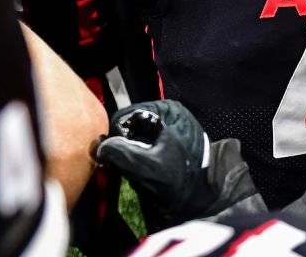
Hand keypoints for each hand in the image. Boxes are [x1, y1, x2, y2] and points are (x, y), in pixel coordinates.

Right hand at [94, 100, 262, 227]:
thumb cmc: (179, 179)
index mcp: (167, 110)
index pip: (125, 115)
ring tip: (137, 168)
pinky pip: (146, 142)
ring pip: (137, 134)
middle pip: (131, 124)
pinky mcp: (172, 140)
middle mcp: (170, 112)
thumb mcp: (145, 166)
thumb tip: (100, 147)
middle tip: (125, 163)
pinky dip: (140, 154)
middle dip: (124, 144)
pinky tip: (144, 169)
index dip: (115, 136)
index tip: (116, 155)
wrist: (204, 196)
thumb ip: (119, 153)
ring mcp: (172, 126)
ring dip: (131, 151)